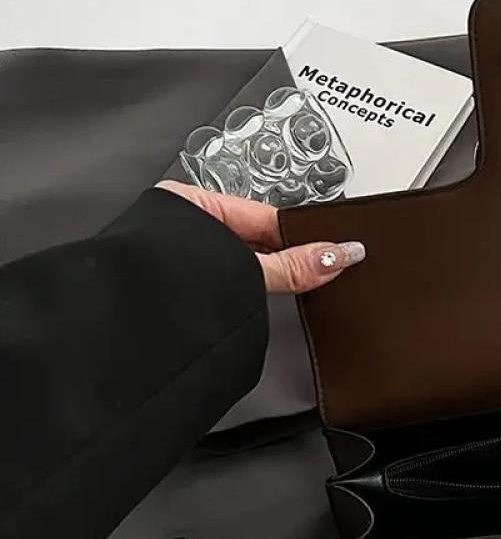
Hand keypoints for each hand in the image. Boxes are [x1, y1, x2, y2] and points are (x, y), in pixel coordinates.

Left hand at [156, 181, 364, 293]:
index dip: (299, 233)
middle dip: (285, 256)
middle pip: (254, 238)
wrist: (125, 335)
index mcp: (188, 203)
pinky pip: (228, 279)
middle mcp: (181, 227)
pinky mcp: (182, 286)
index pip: (262, 214)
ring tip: (296, 284)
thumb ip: (292, 266)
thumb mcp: (244, 271)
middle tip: (322, 269)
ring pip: (241, 261)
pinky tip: (266, 296)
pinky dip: (250, 287)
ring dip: (269, 275)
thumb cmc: (160, 289)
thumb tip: (336, 256)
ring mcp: (180, 258)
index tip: (332, 248)